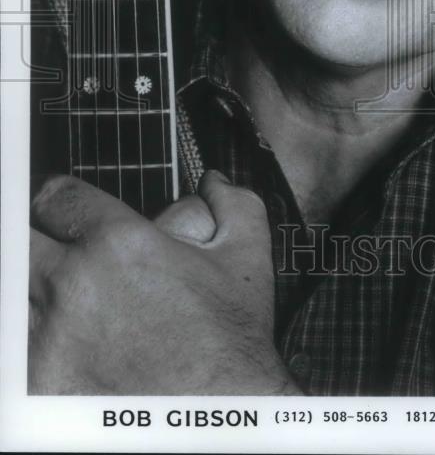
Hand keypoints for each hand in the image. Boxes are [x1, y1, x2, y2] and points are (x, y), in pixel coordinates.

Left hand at [28, 171, 299, 394]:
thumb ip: (234, 205)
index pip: (57, 197)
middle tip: (63, 259)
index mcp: (119, 243)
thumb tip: (215, 182)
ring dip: (36, 293)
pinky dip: (35, 342)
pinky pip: (17, 347)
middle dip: (42, 243)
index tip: (69, 214)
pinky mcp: (36, 384)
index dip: (63, 201)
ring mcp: (47, 338)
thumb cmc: (232, 343)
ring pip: (15, 292)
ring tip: (68, 306)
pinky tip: (65, 346)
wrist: (222, 418)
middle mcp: (73, 284)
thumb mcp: (247, 260)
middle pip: (22, 239)